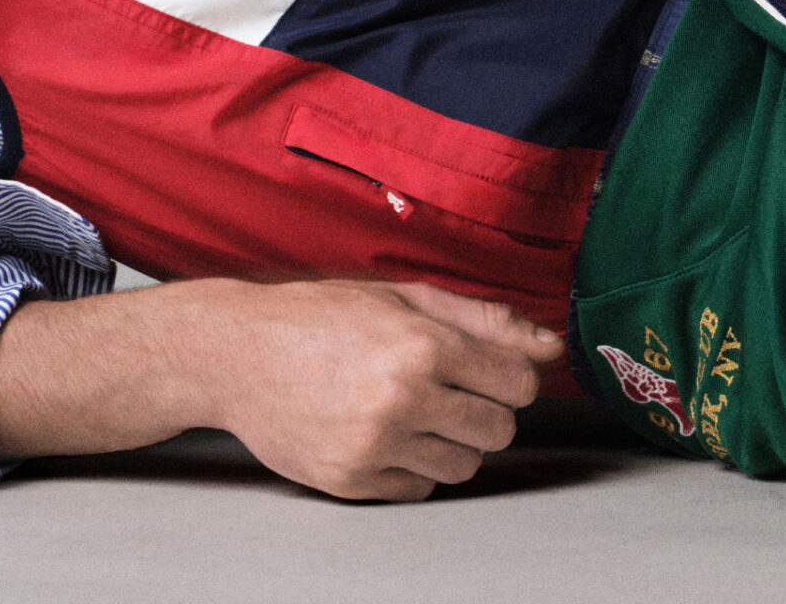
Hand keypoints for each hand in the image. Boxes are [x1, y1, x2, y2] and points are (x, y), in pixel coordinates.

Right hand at [0, 276, 568, 501]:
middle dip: (484, 411)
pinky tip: (384, 434)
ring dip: (451, 442)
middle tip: (447, 390)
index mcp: (424, 345)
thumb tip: (550, 346)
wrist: (235, 356)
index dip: (509, 377)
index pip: (519, 385)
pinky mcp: (350, 481)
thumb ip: (485, 320)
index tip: (487, 371)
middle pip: (498, 429)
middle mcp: (403, 398)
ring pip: (463, 465)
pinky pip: (419, 488)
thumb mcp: (405, 297)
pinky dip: (413, 466)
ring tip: (414, 412)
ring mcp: (375, 445)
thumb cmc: (322, 317)